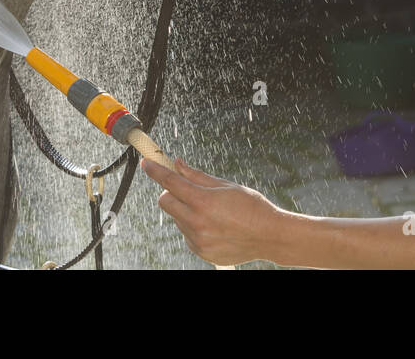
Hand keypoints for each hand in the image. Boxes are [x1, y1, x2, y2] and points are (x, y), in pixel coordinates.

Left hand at [140, 156, 283, 266]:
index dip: (156, 170)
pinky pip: (187, 234)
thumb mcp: (226, 185)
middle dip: (171, 192)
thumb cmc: (251, 206)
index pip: (170, 182)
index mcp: (203, 201)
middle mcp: (197, 222)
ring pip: (177, 218)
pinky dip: (193, 227)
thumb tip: (177, 164)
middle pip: (165, 202)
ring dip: (185, 211)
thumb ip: (197, 176)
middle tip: (186, 190)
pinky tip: (214, 226)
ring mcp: (197, 239)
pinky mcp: (200, 251)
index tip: (146, 163)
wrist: (268, 236)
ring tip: (212, 212)